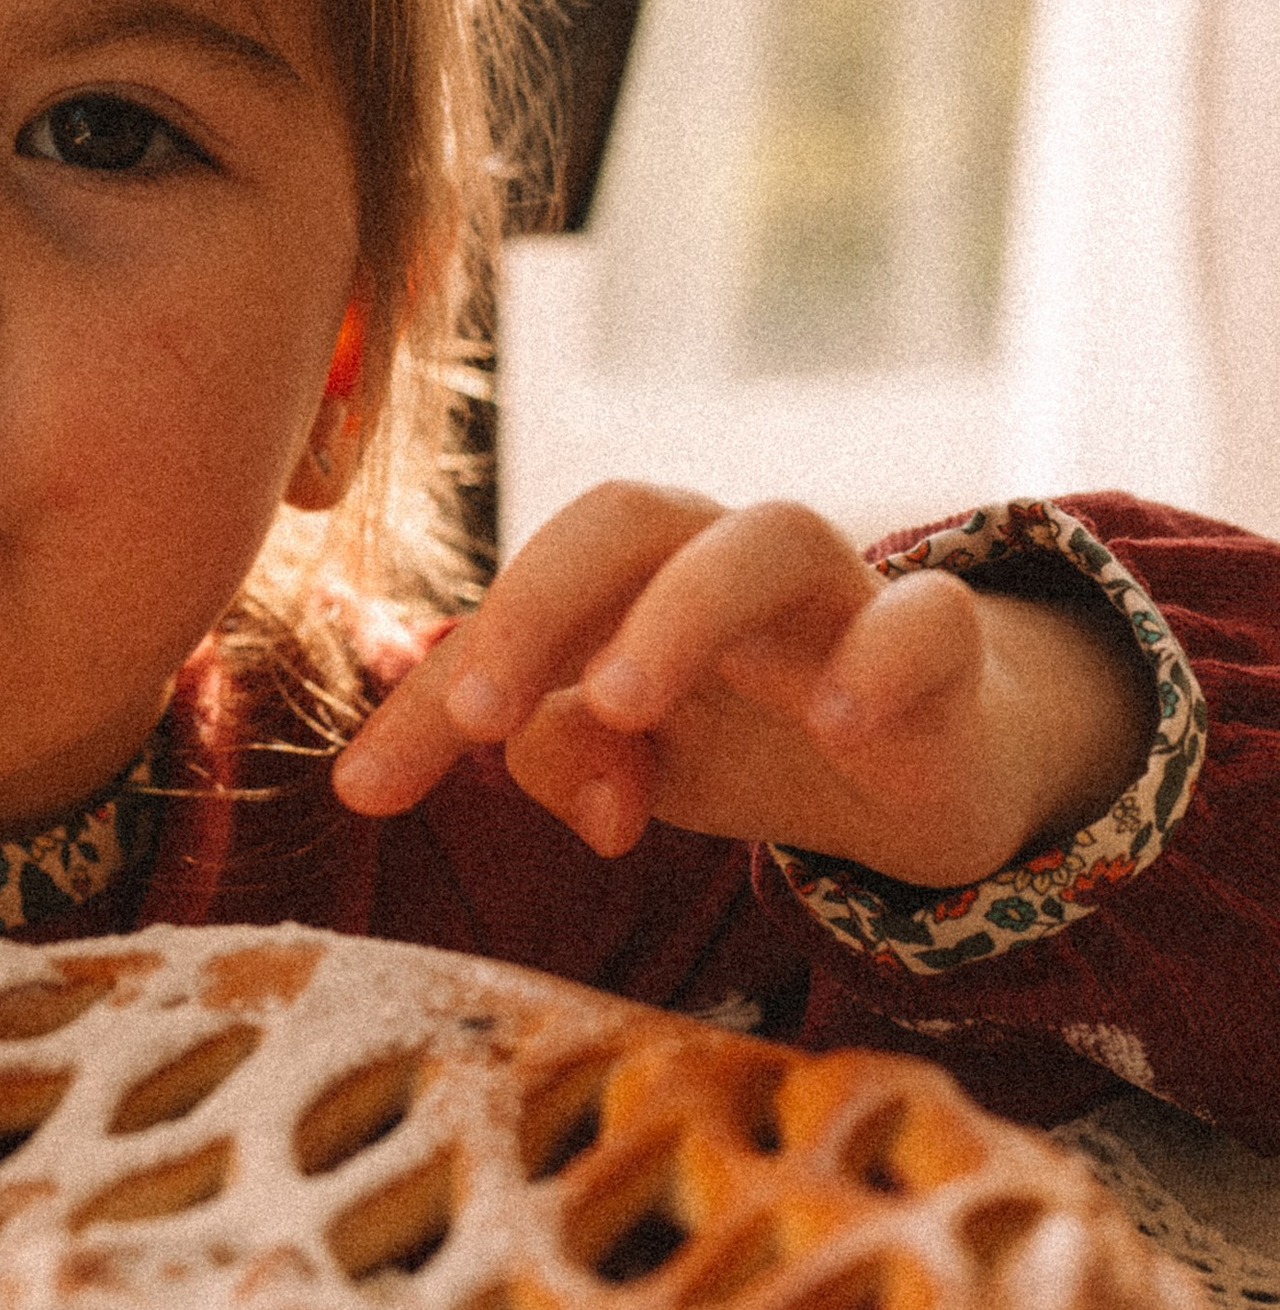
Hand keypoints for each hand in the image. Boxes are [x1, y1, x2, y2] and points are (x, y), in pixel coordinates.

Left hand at [332, 485, 1155, 885]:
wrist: (917, 766)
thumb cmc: (742, 738)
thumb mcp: (624, 761)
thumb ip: (554, 753)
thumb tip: (535, 768)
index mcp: (631, 579)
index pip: (513, 604)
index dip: (428, 696)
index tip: (366, 792)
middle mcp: (724, 560)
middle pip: (628, 516)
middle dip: (539, 603)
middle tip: (481, 711)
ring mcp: (839, 594)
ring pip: (770, 537)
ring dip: (683, 611)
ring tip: (625, 702)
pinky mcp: (943, 647)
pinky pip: (929, 618)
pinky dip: (883, 655)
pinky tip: (837, 722)